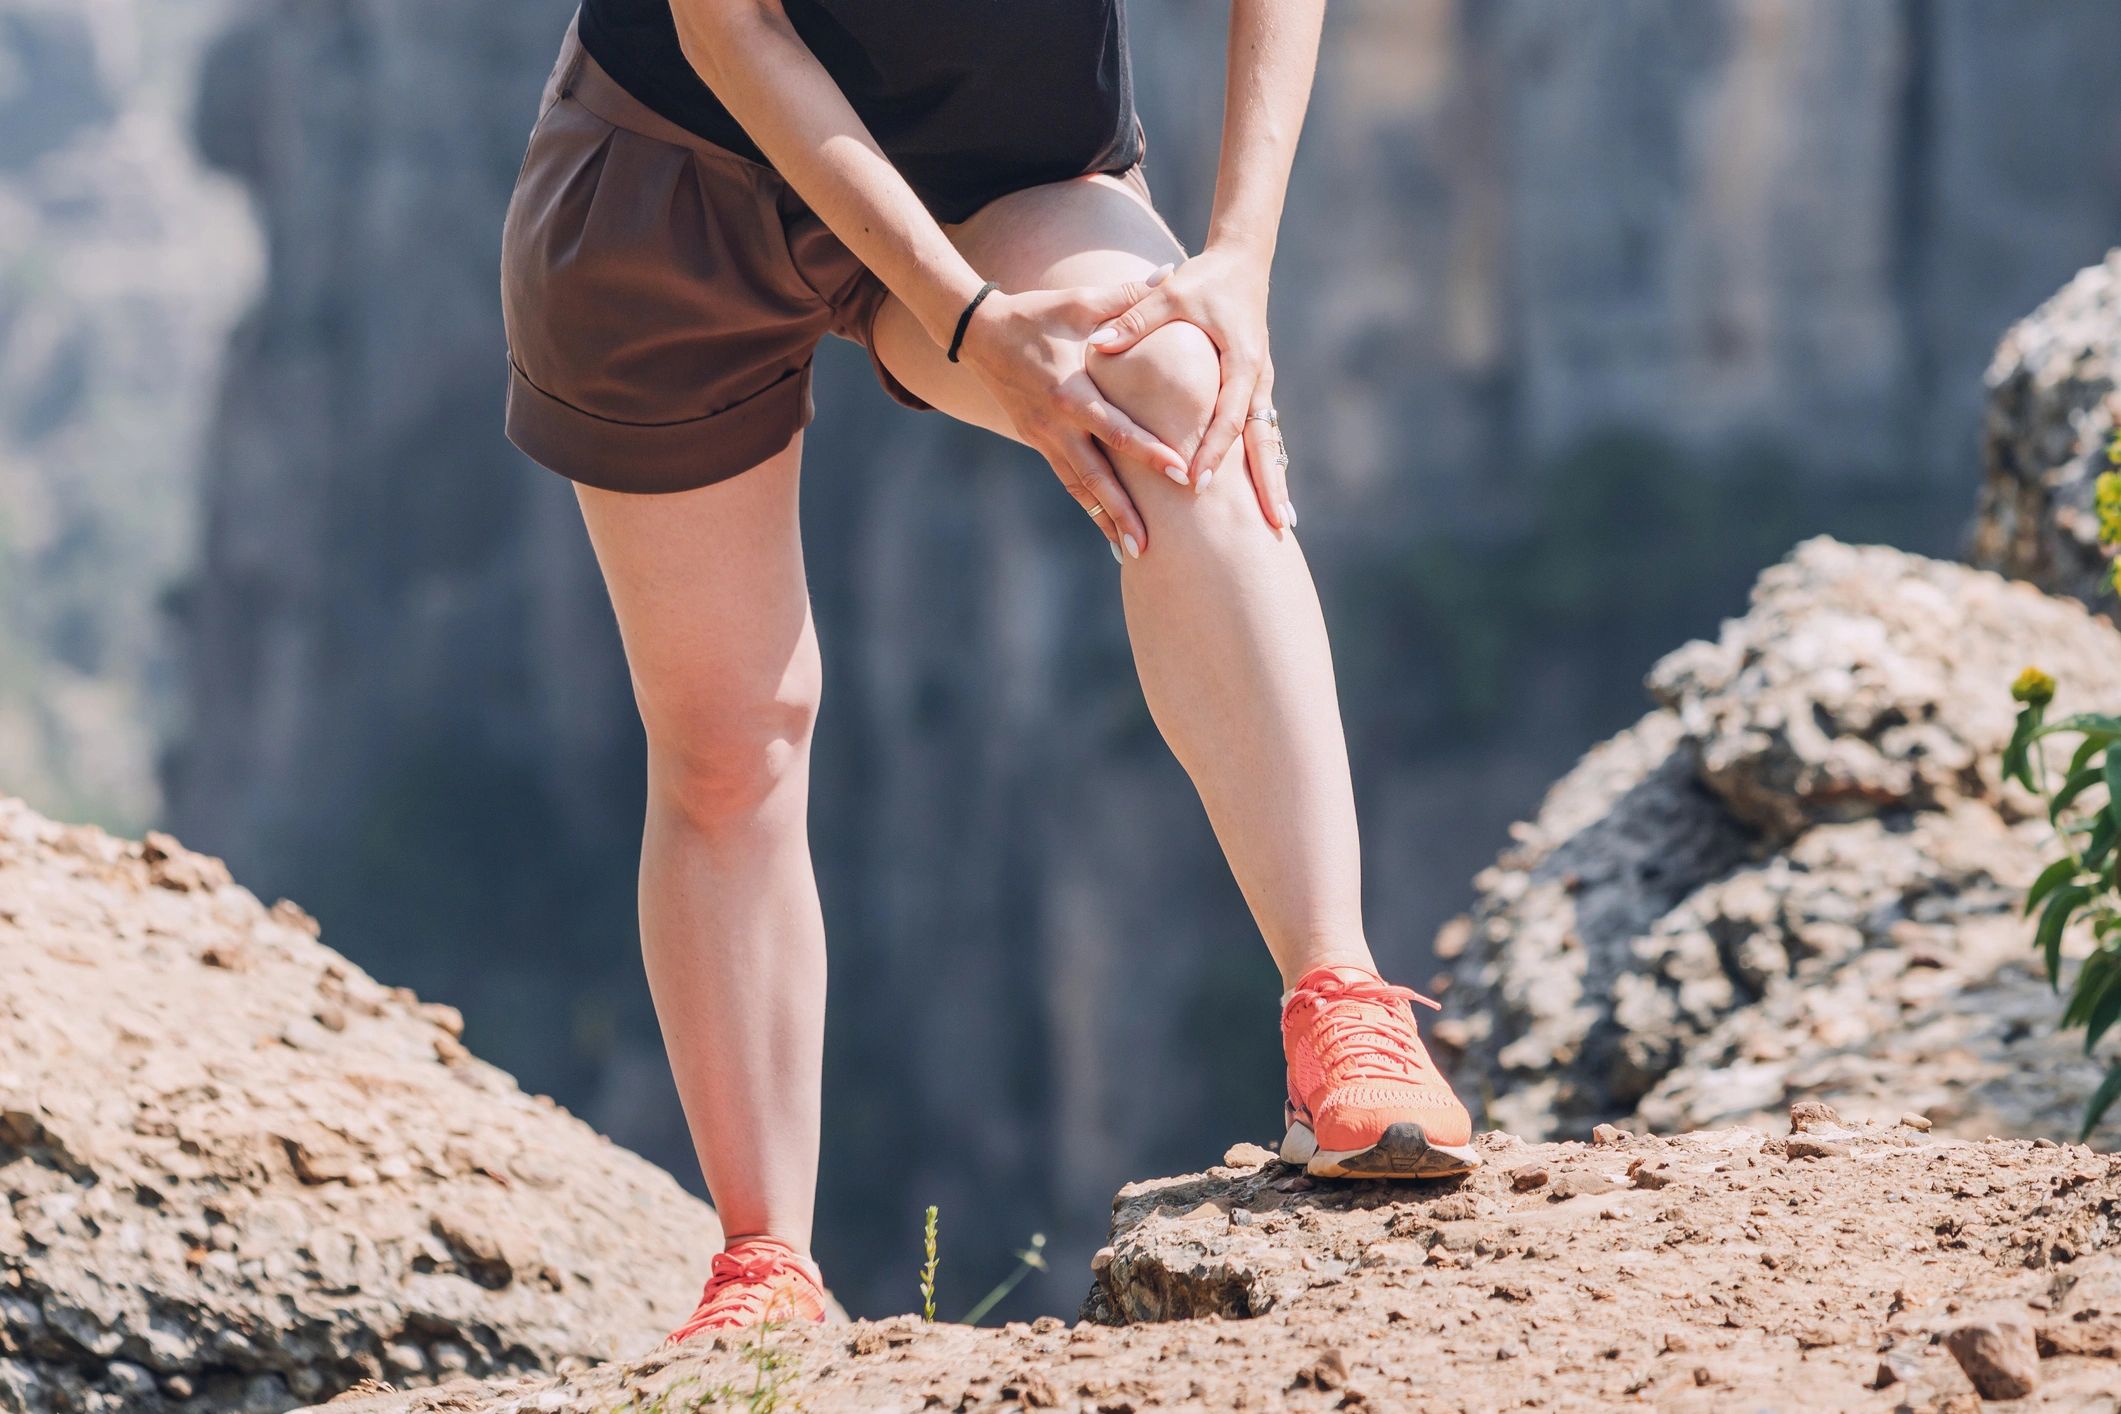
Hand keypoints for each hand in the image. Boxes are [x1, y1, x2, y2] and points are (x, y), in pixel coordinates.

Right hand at [955, 271, 1189, 558]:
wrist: (978, 334)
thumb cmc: (1036, 315)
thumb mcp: (1079, 303)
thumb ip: (1127, 296)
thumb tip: (1171, 274)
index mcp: (1071, 392)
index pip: (1115, 429)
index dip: (1147, 452)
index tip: (1178, 473)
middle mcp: (1056, 424)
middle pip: (1095, 477)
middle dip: (1123, 512)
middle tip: (1150, 545)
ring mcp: (1043, 438)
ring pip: (1079, 488)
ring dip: (1105, 521)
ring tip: (1132, 552)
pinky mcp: (1036, 442)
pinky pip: (1067, 479)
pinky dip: (1089, 505)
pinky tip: (1108, 528)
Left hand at [1088, 245, 1290, 529]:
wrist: (1242, 260)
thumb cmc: (1205, 278)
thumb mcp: (1170, 294)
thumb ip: (1136, 319)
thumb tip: (1097, 344)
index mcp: (1241, 361)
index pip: (1228, 415)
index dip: (1213, 452)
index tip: (1198, 485)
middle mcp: (1257, 379)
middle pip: (1264, 440)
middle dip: (1269, 483)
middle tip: (1277, 525)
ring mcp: (1260, 385)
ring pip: (1269, 441)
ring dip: (1275, 481)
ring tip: (1284, 523)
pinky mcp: (1255, 387)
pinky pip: (1261, 432)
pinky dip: (1265, 464)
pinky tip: (1268, 495)